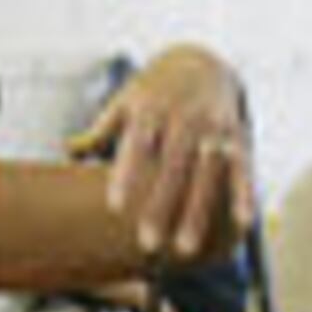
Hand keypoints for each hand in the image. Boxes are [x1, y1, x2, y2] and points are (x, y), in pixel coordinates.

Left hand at [70, 46, 250, 258]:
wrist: (200, 62)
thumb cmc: (152, 92)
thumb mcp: (125, 101)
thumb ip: (100, 130)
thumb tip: (68, 150)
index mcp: (151, 108)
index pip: (137, 144)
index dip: (126, 175)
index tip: (114, 207)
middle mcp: (185, 117)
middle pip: (173, 166)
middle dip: (161, 206)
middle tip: (147, 244)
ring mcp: (214, 129)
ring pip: (207, 174)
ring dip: (198, 212)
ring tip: (185, 250)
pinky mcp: (237, 137)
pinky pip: (242, 169)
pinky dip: (243, 194)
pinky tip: (241, 223)